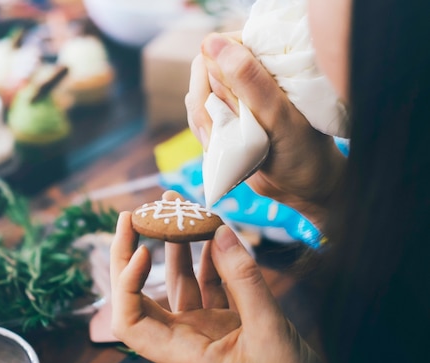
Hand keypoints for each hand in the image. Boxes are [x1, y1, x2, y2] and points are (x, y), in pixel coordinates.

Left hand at [110, 199, 340, 362]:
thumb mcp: (269, 331)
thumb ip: (245, 280)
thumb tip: (220, 231)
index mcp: (181, 355)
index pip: (128, 320)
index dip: (126, 283)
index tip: (143, 250)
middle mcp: (183, 340)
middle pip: (140, 295)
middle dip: (132, 254)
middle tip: (134, 214)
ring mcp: (202, 329)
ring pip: (177, 282)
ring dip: (174, 246)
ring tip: (174, 206)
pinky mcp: (223, 321)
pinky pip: (207, 284)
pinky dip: (206, 258)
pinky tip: (208, 234)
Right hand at [185, 32, 345, 229]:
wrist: (300, 184)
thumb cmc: (301, 149)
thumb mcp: (277, 114)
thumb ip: (248, 79)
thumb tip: (212, 43)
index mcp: (266, 56)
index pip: (220, 48)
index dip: (213, 79)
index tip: (225, 111)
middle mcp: (247, 68)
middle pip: (202, 74)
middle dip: (206, 107)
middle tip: (222, 134)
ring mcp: (234, 91)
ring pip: (197, 96)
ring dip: (204, 123)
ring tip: (225, 143)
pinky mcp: (224, 111)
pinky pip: (198, 115)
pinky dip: (203, 132)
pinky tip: (218, 146)